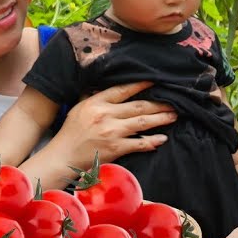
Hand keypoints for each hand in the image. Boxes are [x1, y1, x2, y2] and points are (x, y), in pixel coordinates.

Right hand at [52, 82, 176, 166]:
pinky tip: (162, 138)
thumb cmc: (71, 132)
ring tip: (174, 115)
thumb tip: (106, 83)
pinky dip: (153, 141)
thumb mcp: (79, 107)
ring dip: (161, 119)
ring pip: (143, 122)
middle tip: (174, 100)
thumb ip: (95, 96)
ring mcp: (112, 132)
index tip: (156, 80)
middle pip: (139, 106)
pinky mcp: (116, 149)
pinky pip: (140, 143)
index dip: (141, 84)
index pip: (123, 89)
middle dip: (159, 103)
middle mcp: (105, 115)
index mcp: (96, 102)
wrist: (63, 157)